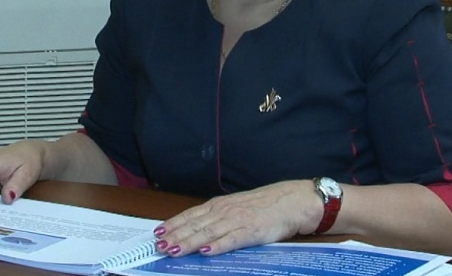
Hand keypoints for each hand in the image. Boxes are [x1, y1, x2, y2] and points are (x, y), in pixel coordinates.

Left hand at [153, 180, 319, 256]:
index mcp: (221, 204)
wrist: (293, 201)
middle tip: (158, 245)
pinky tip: (205, 251)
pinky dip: (218, 246)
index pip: (192, 214)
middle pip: (196, 225)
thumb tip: (200, 230)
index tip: (158, 231)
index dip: (174, 223)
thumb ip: (220, 217)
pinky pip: (232, 240)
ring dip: (190, 242)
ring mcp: (239, 220)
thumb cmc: (266, 205)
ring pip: (208, 232)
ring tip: (174, 249)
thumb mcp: (238, 207)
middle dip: (175, 235)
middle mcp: (226, 211)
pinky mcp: (253, 231)